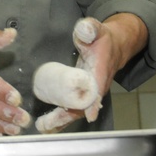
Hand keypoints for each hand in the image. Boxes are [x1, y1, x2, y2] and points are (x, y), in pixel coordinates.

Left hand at [33, 14, 147, 132]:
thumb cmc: (101, 39)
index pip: (97, 88)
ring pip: (76, 110)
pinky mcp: (82, 95)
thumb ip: (90, 28)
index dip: (93, 101)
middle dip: (67, 116)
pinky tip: (48, 124)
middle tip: (47, 124)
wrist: (112, 47)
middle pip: (83, 106)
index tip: (88, 114)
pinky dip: (61, 117)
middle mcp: (95, 87)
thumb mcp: (97, 29)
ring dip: (61, 120)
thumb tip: (84, 30)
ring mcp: (88, 93)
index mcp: (100, 72)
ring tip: (42, 127)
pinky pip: (72, 108)